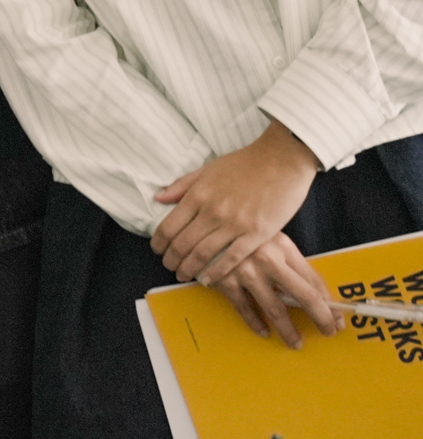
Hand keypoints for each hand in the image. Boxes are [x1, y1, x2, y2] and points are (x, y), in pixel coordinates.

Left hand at [152, 120, 320, 284]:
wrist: (282, 160)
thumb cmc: (245, 163)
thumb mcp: (208, 169)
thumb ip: (182, 186)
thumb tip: (158, 198)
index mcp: (198, 194)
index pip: (169, 226)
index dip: (159, 242)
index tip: (157, 250)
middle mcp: (212, 211)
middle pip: (182, 243)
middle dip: (171, 259)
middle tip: (168, 266)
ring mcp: (234, 224)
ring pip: (203, 254)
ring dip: (189, 268)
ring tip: (183, 275)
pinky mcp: (257, 234)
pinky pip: (231, 258)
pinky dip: (216, 272)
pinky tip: (207, 279)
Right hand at [207, 232, 339, 346]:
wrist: (197, 222)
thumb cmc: (236, 229)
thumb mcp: (267, 237)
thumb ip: (287, 260)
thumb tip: (314, 290)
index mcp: (281, 245)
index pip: (314, 280)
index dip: (329, 303)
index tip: (336, 317)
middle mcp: (267, 258)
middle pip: (304, 296)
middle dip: (321, 318)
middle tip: (328, 332)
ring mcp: (245, 270)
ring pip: (276, 309)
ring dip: (289, 330)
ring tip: (295, 342)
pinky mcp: (224, 279)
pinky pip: (245, 309)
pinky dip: (255, 323)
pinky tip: (262, 331)